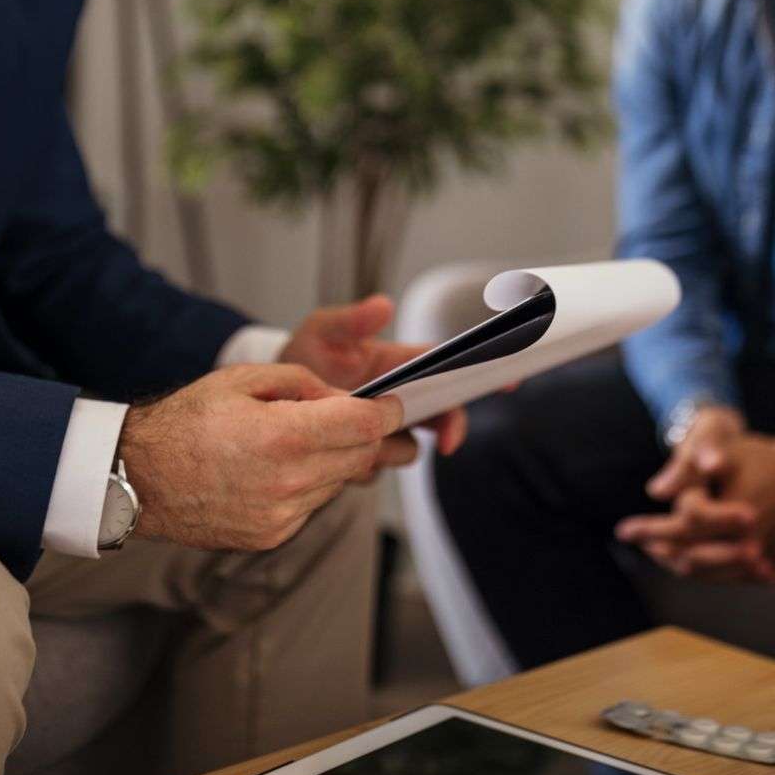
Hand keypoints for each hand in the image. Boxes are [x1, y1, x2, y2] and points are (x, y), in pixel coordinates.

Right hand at [118, 363, 405, 551]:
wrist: (137, 477)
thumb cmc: (187, 421)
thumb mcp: (244, 378)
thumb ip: (303, 384)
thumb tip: (344, 399)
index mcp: (284, 436)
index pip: (364, 425)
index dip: (388, 411)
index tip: (394, 403)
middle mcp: (288, 483)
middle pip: (360, 456)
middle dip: (368, 433)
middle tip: (361, 415)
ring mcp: (281, 516)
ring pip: (340, 482)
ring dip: (338, 458)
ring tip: (306, 438)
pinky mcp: (272, 536)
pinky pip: (313, 504)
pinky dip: (311, 482)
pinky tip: (283, 466)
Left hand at [282, 294, 466, 455]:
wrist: (269, 401)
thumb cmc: (301, 357)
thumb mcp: (320, 332)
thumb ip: (351, 319)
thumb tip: (383, 305)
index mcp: (398, 362)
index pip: (446, 365)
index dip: (478, 372)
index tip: (506, 381)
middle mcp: (400, 398)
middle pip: (443, 412)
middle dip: (450, 425)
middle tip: (446, 439)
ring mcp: (385, 430)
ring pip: (410, 448)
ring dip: (393, 448)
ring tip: (363, 440)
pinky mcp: (366, 457)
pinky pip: (377, 469)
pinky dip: (363, 465)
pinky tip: (338, 453)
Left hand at [617, 418, 774, 582]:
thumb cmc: (762, 458)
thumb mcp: (725, 451)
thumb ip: (688, 469)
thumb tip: (655, 490)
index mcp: (731, 518)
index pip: (678, 530)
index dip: (647, 529)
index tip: (622, 531)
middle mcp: (746, 546)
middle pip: (690, 559)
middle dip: (660, 550)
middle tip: (639, 542)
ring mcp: (759, 560)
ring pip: (708, 573)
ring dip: (680, 563)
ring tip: (659, 552)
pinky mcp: (767, 566)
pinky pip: (729, 576)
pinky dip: (706, 570)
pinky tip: (691, 561)